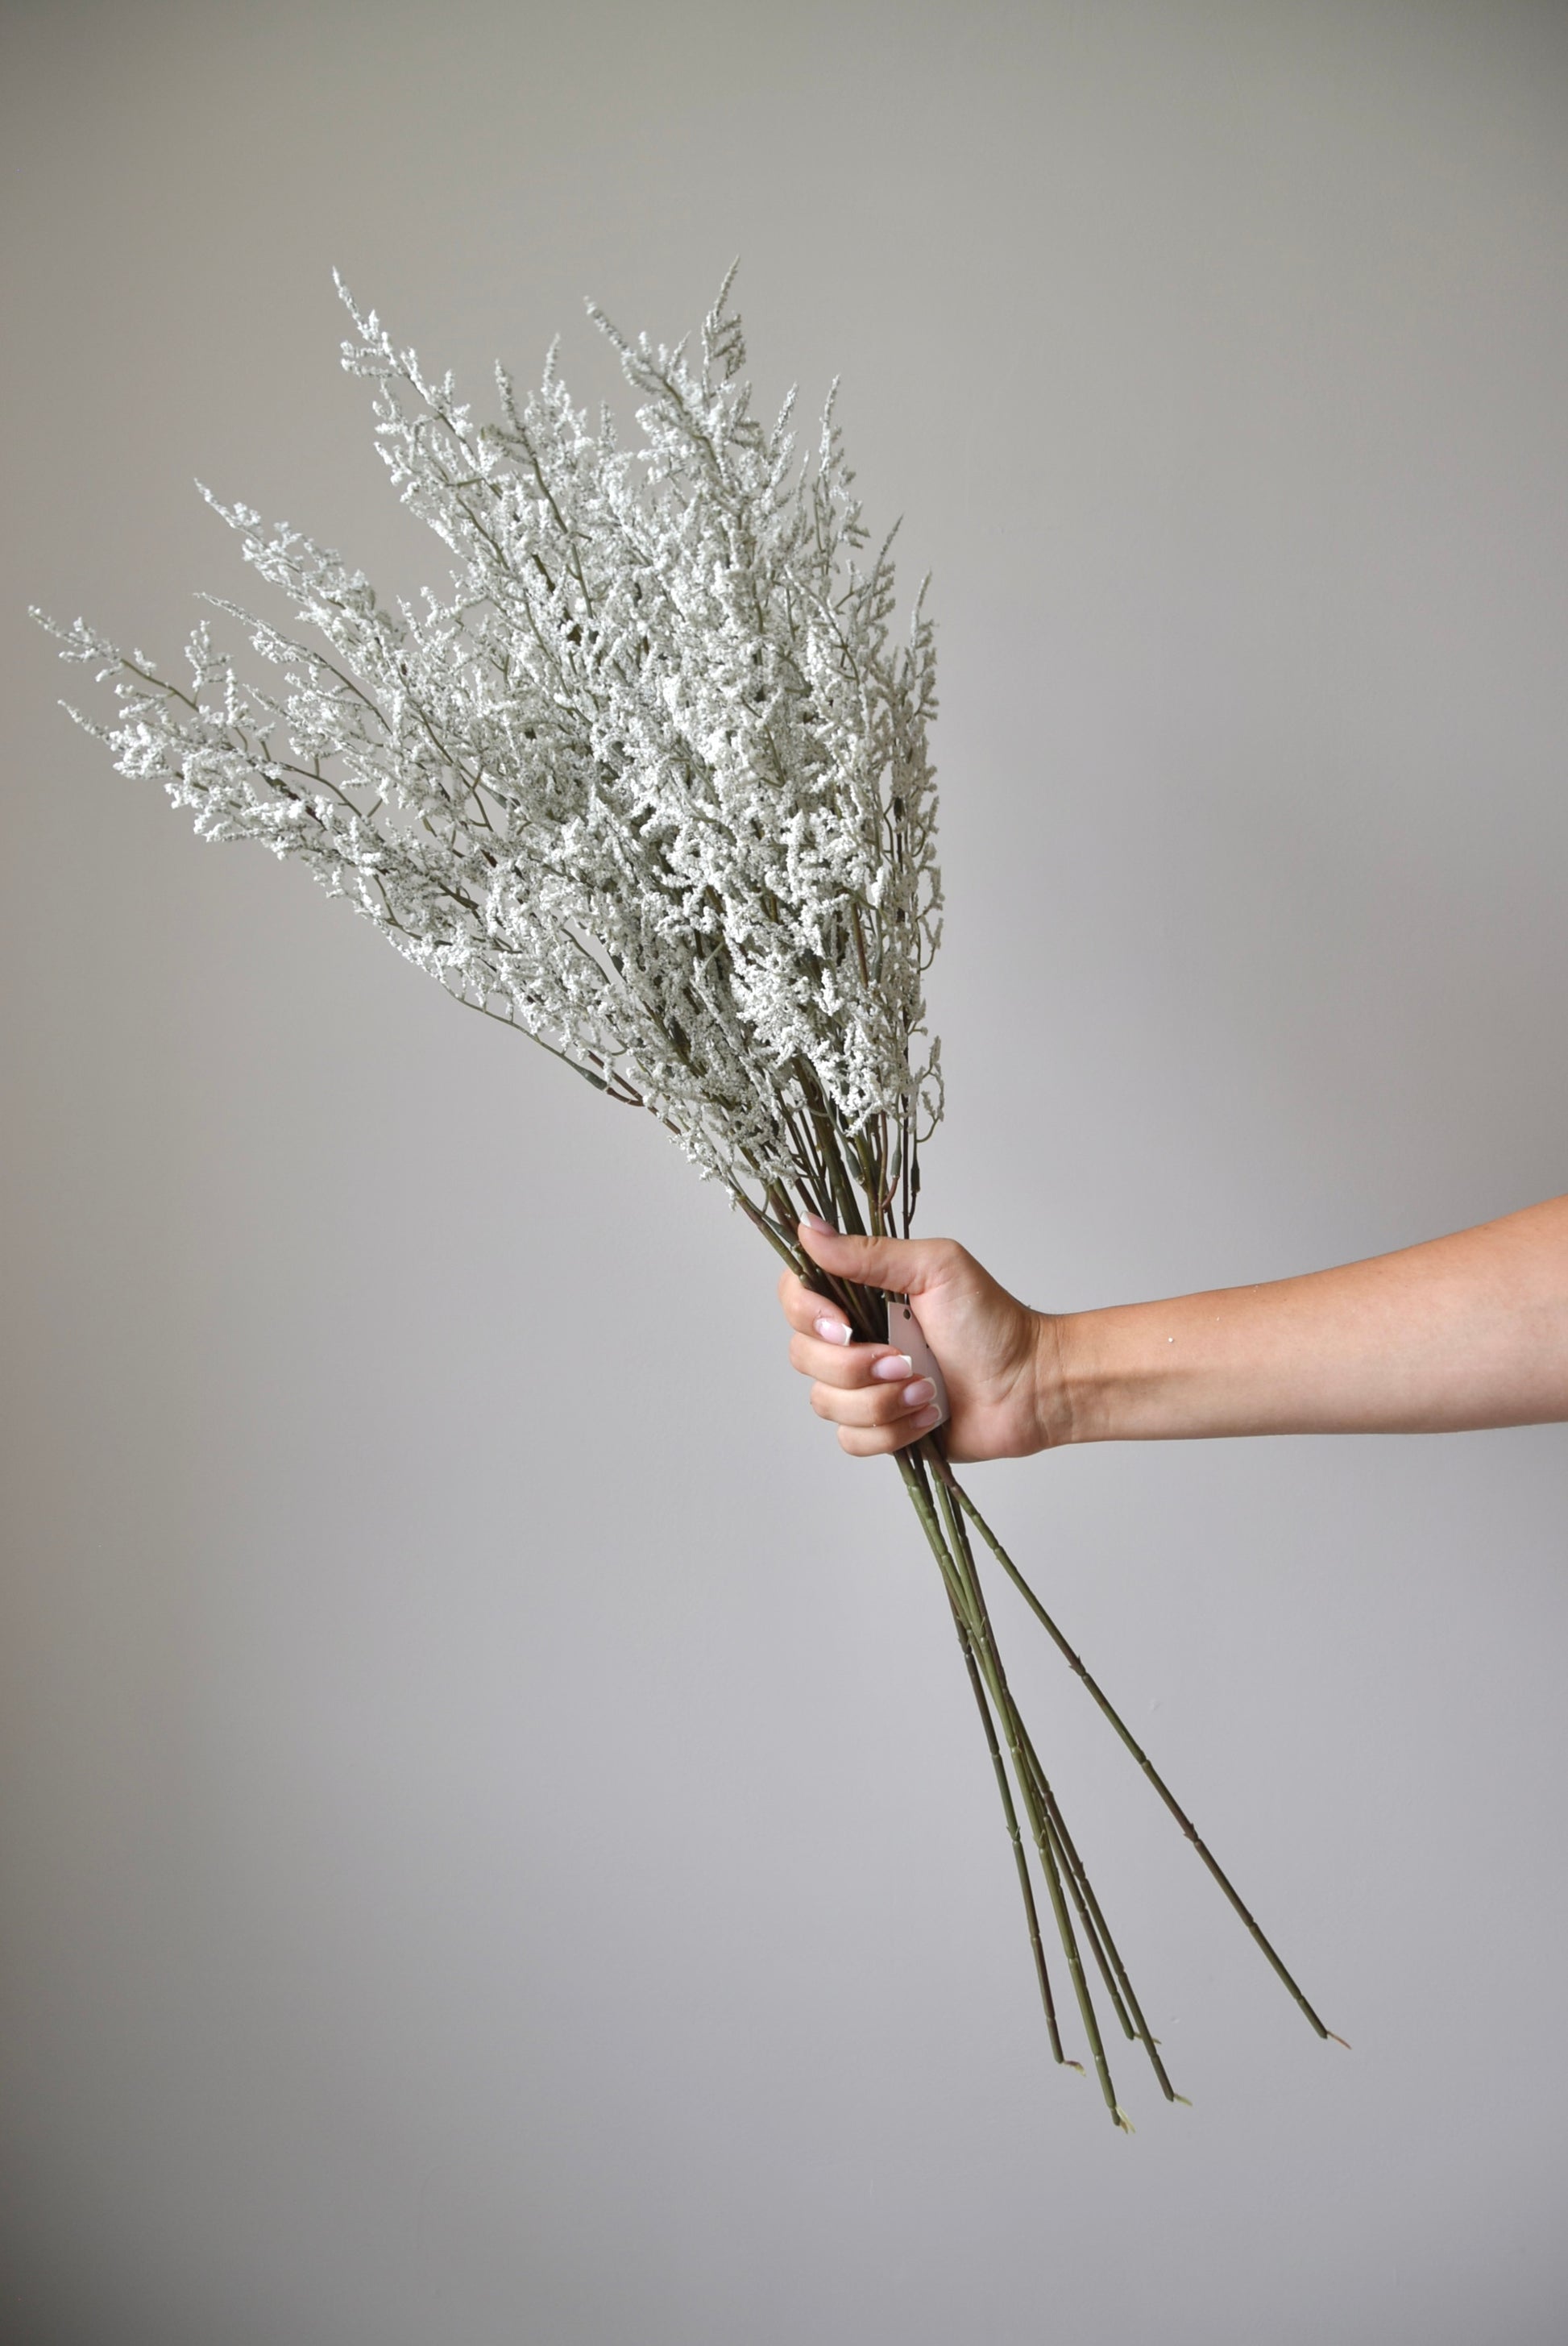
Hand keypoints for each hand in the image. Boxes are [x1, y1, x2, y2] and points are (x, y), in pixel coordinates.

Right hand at [777, 1220, 1061, 1461]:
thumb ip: (868, 1253)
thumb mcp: (934, 1268)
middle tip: (905, 1359)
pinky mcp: (880, 1429)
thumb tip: (809, 1227)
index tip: (845, 1325)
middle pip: (803, 1356)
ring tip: (929, 1389)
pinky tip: (930, 1415)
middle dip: (856, 1366)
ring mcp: (864, 1387)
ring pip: (826, 1402)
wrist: (1030, 1384)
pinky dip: (893, 1431)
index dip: (807, 1314)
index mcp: (859, 1296)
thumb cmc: (992, 1321)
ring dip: (882, 1400)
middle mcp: (853, 1340)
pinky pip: (852, 1439)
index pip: (795, 1297)